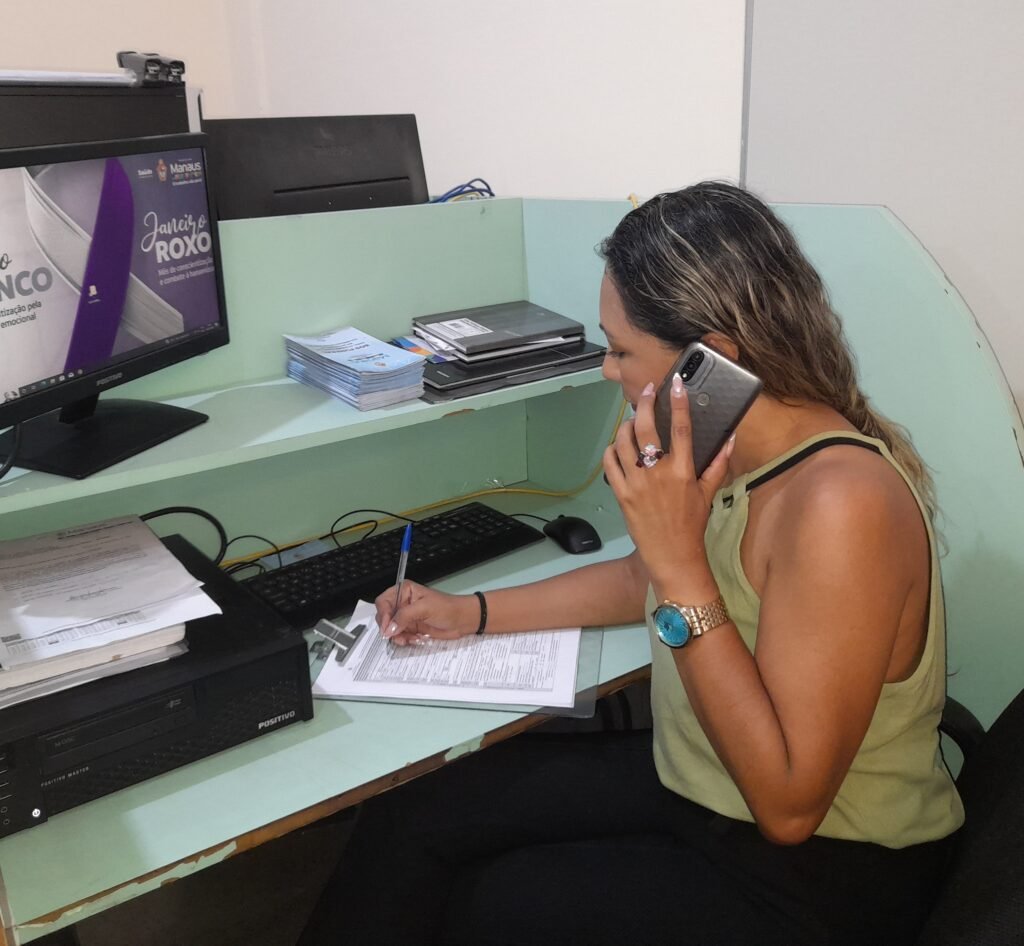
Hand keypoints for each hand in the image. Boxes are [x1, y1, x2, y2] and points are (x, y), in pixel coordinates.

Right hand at [374, 580, 478, 646]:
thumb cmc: (447, 608)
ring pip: (390, 629)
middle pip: (384, 616)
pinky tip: (416, 639)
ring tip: (409, 639)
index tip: (387, 628)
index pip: (383, 602)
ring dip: (398, 636)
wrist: (463, 620)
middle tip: (398, 636)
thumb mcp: (424, 608)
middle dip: (390, 628)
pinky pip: (400, 636)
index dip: (383, 615)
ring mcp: (406, 617)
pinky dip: (405, 640)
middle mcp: (403, 603)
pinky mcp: (411, 628)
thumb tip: (388, 628)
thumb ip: (404, 616)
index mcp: (404, 591)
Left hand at [602, 374, 733, 590]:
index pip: (680, 428)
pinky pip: (610, 462)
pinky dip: (612, 449)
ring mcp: (636, 483)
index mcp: (682, 471)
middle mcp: (657, 474)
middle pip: (645, 428)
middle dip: (644, 403)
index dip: (678, 402)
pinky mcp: (621, 493)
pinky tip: (619, 446)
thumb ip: (718, 463)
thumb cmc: (692, 524)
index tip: (676, 383)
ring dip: (626, 425)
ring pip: (623, 441)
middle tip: (647, 392)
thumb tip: (730, 438)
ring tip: (633, 421)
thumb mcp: (708, 493)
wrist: (672, 556)